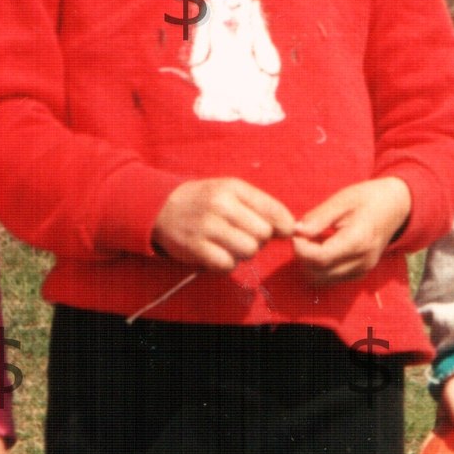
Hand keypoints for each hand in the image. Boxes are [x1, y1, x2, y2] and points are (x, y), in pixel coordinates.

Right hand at [154, 177, 295, 270]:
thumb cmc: (205, 200)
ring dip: (243, 253)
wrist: (161, 207)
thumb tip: (292, 229)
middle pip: (263, 235)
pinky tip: (216, 253)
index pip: (274, 211)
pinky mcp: (195, 248)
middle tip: (242, 235)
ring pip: (248, 251)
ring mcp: (207, 227)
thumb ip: (262, 206)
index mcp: (233, 188)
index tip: (280, 231)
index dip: (283, 226)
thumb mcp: (231, 191)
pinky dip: (226, 264)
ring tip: (229, 244)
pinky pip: (227, 265)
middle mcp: (221, 205)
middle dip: (258, 239)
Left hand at [290, 176, 412, 287]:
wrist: (396, 206)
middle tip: (302, 236)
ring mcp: (363, 270)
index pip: (319, 258)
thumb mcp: (342, 199)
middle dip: (303, 257)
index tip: (296, 232)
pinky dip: (321, 267)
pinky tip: (323, 247)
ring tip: (313, 241)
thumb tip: (295, 232)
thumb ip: (318, 218)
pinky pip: (332, 278)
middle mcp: (362, 261)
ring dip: (310, 264)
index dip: (300, 248)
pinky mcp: (361, 273)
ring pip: (323, 279)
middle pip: (318, 273)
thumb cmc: (368, 198)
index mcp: (358, 241)